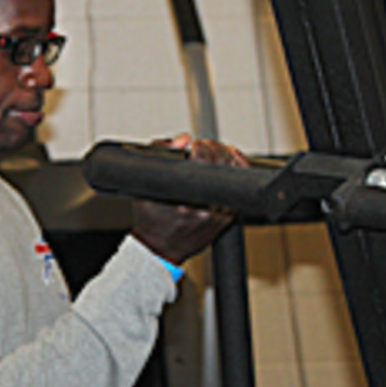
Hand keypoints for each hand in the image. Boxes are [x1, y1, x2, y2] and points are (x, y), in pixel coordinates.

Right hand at [131, 134, 248, 263]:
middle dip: (216, 148)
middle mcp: (203, 209)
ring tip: (217, 152)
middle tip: (206, 146)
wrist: (161, 247)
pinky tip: (230, 164)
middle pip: (222, 165)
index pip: (203, 162)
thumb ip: (159, 155)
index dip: (202, 147)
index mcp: (182, 201)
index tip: (196, 145)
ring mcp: (218, 215)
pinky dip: (237, 173)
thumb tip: (184, 139)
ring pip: (235, 176)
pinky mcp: (228, 219)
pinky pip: (240, 190)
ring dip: (228, 158)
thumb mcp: (145, 185)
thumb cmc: (152, 217)